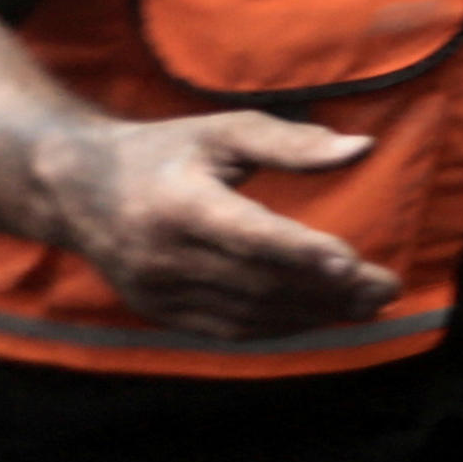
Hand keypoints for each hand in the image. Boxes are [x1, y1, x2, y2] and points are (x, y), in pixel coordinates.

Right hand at [26, 112, 395, 336]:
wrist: (77, 190)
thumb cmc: (163, 151)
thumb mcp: (223, 131)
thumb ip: (292, 141)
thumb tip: (362, 147)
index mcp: (179, 205)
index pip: (247, 235)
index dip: (300, 252)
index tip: (351, 263)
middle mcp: (164, 256)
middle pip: (256, 282)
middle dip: (326, 290)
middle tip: (385, 289)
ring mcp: (157, 292)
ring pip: (247, 314)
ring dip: (313, 314)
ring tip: (368, 305)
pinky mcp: (159, 313)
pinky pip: (228, 330)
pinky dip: (279, 327)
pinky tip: (321, 316)